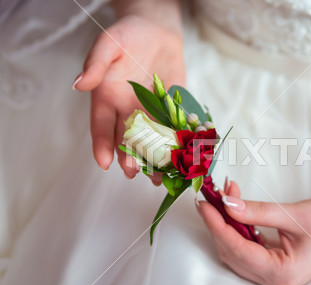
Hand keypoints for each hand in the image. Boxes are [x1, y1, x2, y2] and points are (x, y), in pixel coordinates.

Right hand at [73, 14, 184, 182]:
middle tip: (132, 172)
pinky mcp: (172, 110)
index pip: (101, 126)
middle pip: (125, 140)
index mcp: (107, 99)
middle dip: (128, 157)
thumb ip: (95, 63)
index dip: (101, 145)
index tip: (104, 163)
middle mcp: (127, 110)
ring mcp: (150, 112)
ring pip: (150, 141)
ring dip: (152, 159)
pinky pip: (174, 129)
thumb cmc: (128, 34)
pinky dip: (178, 144)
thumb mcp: (109, 43)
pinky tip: (181, 158)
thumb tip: (79, 84)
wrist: (157, 30)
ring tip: (156, 177)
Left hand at [196, 180, 310, 284]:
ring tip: (226, 195)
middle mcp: (274, 280)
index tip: (204, 202)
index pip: (236, 249)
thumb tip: (225, 203)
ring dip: (228, 224)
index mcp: (281, 273)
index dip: (216, 225)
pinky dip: (239, 228)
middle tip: (212, 194)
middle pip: (232, 252)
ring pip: (237, 251)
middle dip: (219, 223)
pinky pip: (247, 248)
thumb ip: (257, 211)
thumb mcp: (293, 214)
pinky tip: (237, 208)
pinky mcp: (275, 265)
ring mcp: (274, 275)